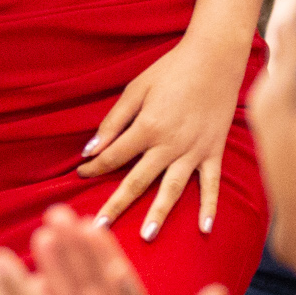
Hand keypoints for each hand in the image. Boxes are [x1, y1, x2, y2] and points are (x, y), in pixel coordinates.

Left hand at [81, 32, 245, 237]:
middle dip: (116, 205)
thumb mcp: (136, 90)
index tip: (80, 175)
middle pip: (138, 181)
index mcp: (147, 127)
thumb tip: (90, 150)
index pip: (113, 156)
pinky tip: (204, 229)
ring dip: (159, 214)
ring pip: (172, 189)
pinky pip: (211, 184)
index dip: (94, 168)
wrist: (215, 58)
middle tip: (99, 229)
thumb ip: (113, 122)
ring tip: (147, 236)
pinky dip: (209, 207)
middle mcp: (169, 144)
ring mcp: (194, 151)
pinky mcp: (214, 152)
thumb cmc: (171, 70)